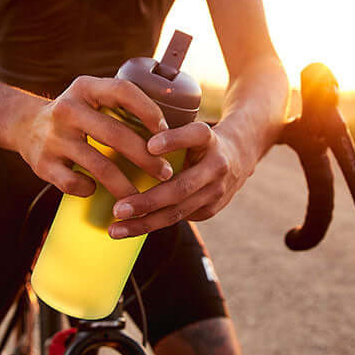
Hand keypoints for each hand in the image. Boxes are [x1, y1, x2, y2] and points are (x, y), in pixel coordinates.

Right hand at [16, 76, 173, 198]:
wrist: (23, 125)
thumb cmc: (75, 115)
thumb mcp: (92, 97)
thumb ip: (121, 104)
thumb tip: (171, 128)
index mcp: (85, 88)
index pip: (122, 91)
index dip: (148, 110)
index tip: (167, 132)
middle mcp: (67, 109)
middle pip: (115, 134)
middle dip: (146, 157)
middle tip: (165, 173)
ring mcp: (53, 137)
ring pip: (99, 166)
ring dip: (125, 185)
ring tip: (142, 197)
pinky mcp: (42, 164)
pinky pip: (74, 183)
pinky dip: (90, 190)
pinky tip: (97, 191)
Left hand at [109, 121, 248, 237]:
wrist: (239, 155)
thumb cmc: (196, 138)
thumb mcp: (186, 125)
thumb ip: (162, 130)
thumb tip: (116, 132)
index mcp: (208, 138)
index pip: (195, 135)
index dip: (174, 140)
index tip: (150, 145)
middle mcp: (216, 165)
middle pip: (181, 187)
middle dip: (148, 201)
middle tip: (118, 209)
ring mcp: (216, 191)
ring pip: (177, 211)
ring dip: (144, 223)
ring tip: (115, 229)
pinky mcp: (210, 210)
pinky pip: (177, 219)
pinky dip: (150, 224)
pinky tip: (127, 229)